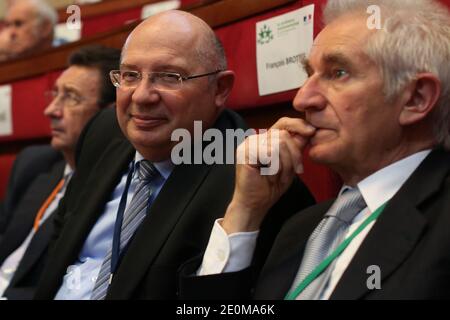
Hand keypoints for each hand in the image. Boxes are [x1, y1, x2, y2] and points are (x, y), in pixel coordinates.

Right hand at [221, 117, 315, 233]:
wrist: (255, 204)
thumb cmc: (271, 186)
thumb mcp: (290, 164)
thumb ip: (296, 147)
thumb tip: (310, 131)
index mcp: (266, 139)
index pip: (283, 122)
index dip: (298, 125)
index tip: (312, 131)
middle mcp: (256, 139)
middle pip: (284, 135)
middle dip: (294, 156)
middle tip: (292, 172)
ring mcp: (248, 145)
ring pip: (279, 144)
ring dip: (285, 164)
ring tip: (279, 177)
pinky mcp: (245, 153)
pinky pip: (270, 153)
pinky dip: (275, 168)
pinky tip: (269, 176)